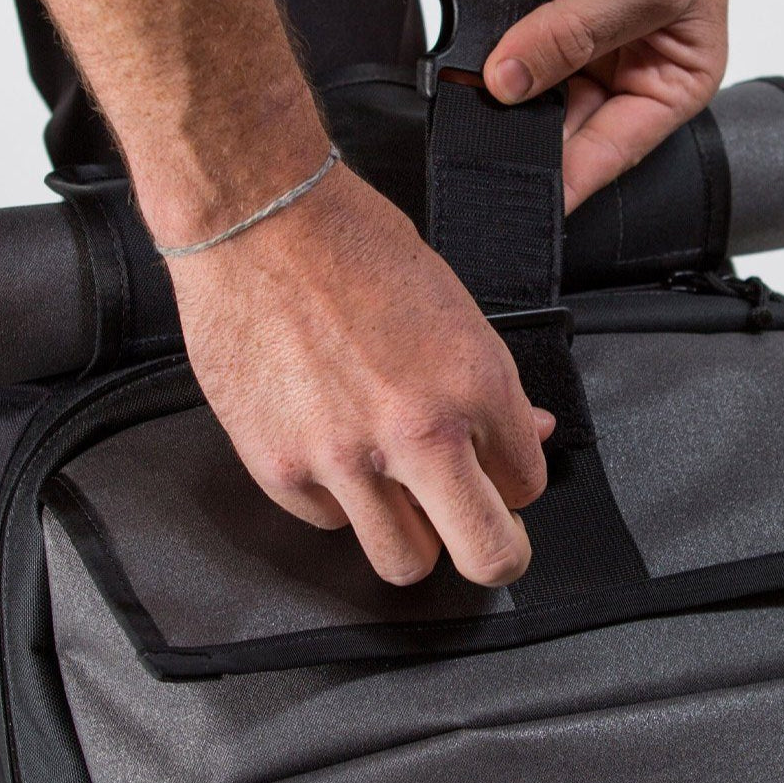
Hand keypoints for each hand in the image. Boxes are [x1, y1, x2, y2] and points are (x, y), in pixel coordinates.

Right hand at [163, 164, 555, 586]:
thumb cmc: (351, 243)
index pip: (526, 484)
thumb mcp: (449, 302)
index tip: (496, 474)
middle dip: (493, 549)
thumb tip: (523, 431)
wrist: (257, 220)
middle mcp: (417, 431)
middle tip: (477, 529)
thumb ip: (488, 383)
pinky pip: (327, 523)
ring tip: (393, 488)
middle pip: (487, 554)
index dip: (512, 481)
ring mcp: (344, 458)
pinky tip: (328, 446)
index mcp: (473, 384)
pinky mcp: (278, 467)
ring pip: (404, 562)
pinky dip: (336, 498)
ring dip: (409, 531)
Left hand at [485, 0, 731, 211]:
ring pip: (528, 98)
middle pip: (567, 132)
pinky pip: (498, 53)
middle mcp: (625, 67)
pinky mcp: (531, 8)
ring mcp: (574, 40)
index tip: (528, 205)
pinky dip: (480, 66)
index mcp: (674, 76)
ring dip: (499, 107)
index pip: (615, 151)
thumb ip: (574, 39)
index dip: (572, 182)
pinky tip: (461, 77)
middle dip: (528, 145)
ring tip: (470, 122)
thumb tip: (508, 83)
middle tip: (483, 164)